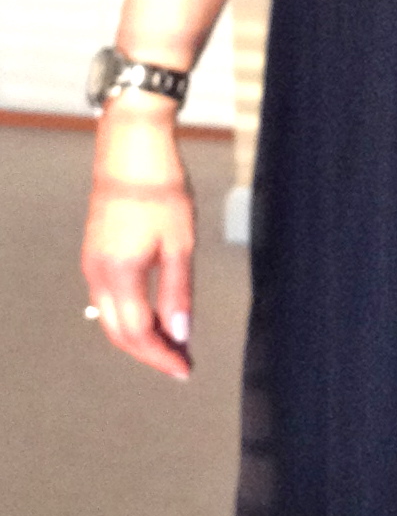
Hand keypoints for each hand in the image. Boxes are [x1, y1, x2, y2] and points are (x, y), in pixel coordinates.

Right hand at [81, 102, 195, 379]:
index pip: (138, 334)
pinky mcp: (94, 252)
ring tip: (171, 342)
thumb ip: (178, 293)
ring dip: (138, 336)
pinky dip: (129, 315)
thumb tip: (180, 333)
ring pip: (110, 318)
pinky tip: (153, 314)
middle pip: (118, 333)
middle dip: (149, 353)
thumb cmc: (160, 187)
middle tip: (180, 363)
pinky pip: (107, 298)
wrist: (132, 145)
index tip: (185, 369)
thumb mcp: (180, 243)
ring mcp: (91, 263)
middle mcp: (98, 273)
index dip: (162, 357)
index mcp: (119, 273)